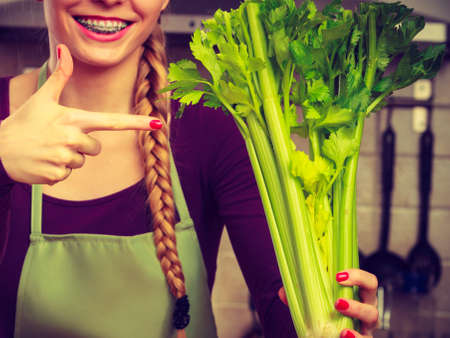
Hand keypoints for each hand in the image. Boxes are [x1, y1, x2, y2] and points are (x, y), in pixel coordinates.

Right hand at [0, 44, 161, 184]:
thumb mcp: (43, 97)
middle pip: (96, 148)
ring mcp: (64, 158)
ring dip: (69, 158)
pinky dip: (58, 171)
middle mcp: (72, 138)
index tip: (157, 124)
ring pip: (82, 162)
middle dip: (81, 146)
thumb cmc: (25, 121)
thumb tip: (65, 49)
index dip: (137, 123)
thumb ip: (60, 75)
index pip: (112, 122)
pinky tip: (43, 162)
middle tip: (57, 139)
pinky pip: (69, 175)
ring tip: (48, 150)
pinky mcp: (57, 175)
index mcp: (74, 118)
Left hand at [278, 268, 378, 337]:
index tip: (338, 276)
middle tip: (338, 302)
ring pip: (372, 321)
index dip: (357, 276)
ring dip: (357, 321)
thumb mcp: (316, 302)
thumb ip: (301, 295)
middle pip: (374, 301)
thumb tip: (283, 291)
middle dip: (357, 302)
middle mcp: (367, 310)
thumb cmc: (328, 315)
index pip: (368, 281)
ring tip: (342, 328)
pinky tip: (343, 336)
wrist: (328, 335)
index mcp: (358, 295)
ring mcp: (367, 328)